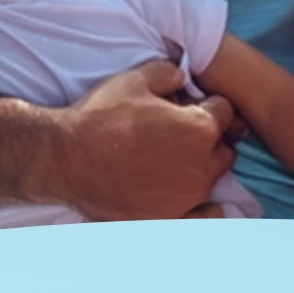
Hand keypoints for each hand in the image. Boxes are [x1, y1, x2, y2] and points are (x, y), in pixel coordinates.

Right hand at [28, 60, 238, 221]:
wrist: (68, 158)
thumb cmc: (103, 116)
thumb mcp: (138, 78)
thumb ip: (170, 73)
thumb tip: (182, 79)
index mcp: (200, 128)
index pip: (224, 111)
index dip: (207, 102)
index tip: (188, 103)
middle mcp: (202, 166)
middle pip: (222, 146)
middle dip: (208, 135)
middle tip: (178, 128)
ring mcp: (187, 198)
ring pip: (212, 176)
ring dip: (201, 164)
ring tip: (171, 155)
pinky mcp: (170, 219)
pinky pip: (205, 216)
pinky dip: (204, 207)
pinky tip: (188, 193)